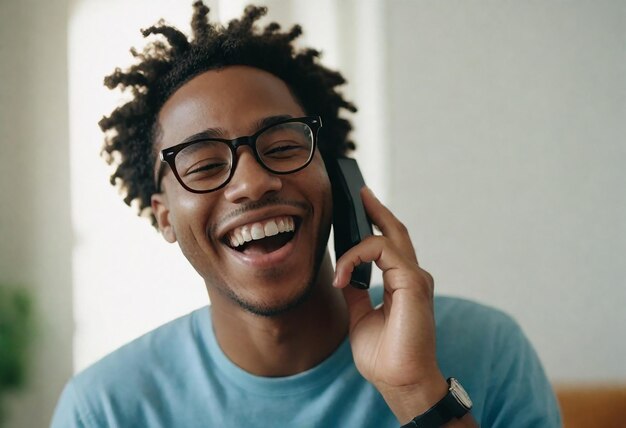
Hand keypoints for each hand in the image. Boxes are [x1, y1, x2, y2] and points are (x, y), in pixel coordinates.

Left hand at [333, 187, 447, 420]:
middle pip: (395, 230)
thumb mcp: (360, 316)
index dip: (375, 224)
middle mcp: (412, 276)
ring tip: (339, 243)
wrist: (400, 381)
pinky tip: (342, 275)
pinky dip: (356, 257)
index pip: (389, 244)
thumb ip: (355, 292)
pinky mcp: (412, 282)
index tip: (357, 211)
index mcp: (402, 283)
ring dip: (359, 235)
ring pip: (387, 236)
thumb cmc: (385, 355)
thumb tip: (344, 275)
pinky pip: (381, 251)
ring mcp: (415, 277)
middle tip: (360, 192)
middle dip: (376, 209)